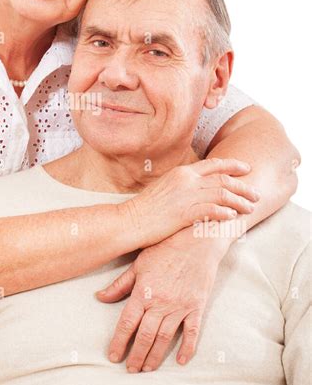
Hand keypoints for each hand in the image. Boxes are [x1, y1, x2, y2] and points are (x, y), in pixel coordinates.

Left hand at [97, 226, 229, 371]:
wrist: (196, 239)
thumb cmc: (165, 248)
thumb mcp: (139, 264)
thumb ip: (120, 284)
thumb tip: (100, 297)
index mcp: (143, 292)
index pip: (127, 323)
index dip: (119, 342)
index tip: (113, 356)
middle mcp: (161, 302)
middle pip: (145, 335)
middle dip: (136, 355)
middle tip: (130, 369)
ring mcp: (180, 306)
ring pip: (165, 338)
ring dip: (155, 356)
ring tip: (147, 369)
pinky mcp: (197, 306)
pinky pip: (192, 332)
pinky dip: (187, 348)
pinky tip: (180, 361)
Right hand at [118, 157, 259, 247]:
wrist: (130, 220)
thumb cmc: (146, 208)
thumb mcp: (165, 187)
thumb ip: (183, 184)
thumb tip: (197, 187)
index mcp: (182, 172)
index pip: (213, 164)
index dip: (233, 165)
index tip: (246, 168)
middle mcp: (186, 180)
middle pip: (223, 178)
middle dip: (243, 186)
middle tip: (255, 194)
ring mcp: (186, 196)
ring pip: (221, 194)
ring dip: (239, 201)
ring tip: (250, 209)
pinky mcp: (184, 213)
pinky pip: (210, 210)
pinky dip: (224, 213)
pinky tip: (232, 217)